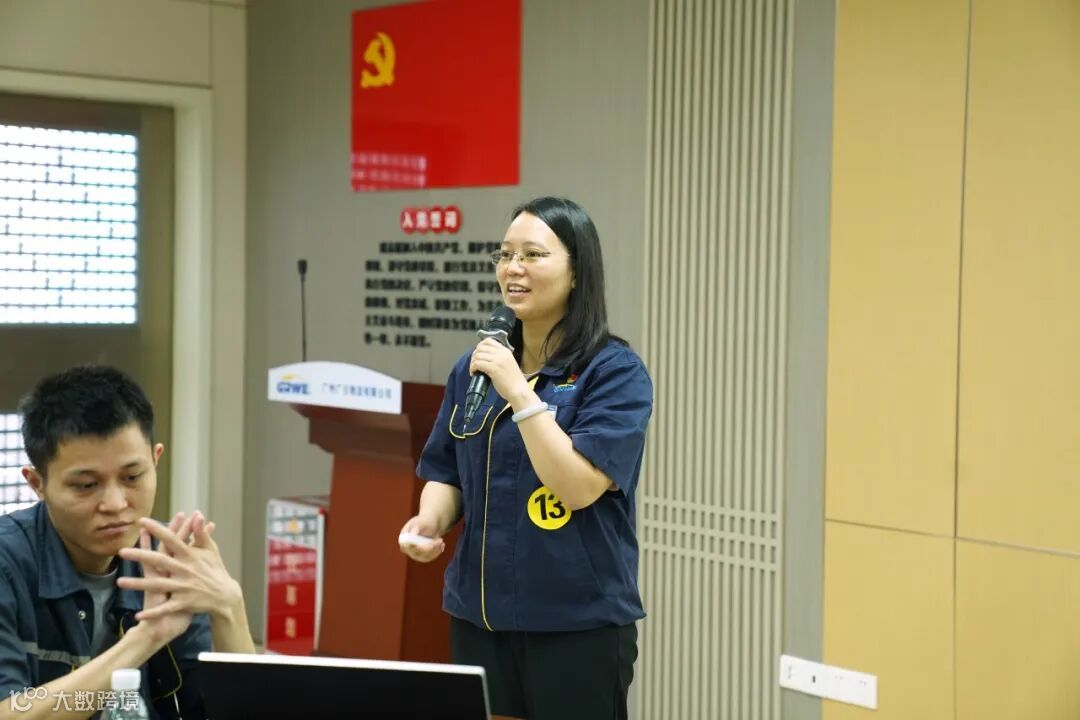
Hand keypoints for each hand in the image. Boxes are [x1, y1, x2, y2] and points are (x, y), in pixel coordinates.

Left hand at [118, 511, 242, 622]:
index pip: (172, 540)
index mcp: (190, 556)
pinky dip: (153, 613)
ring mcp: (184, 588)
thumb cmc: (215, 570)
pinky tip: (138, 616)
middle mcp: (185, 570)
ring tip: (120, 582)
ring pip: (158, 585)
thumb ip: (202, 534)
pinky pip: (166, 609)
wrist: (225, 596)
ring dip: (138, 585)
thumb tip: (198, 515)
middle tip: (122, 552)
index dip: (158, 529)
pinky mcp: (184, 603)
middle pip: (160, 562)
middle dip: (141, 556)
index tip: (142, 521)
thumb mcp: (210, 550)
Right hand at [398, 515, 445, 562]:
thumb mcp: (420, 522)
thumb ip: (415, 528)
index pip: (406, 546)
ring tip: (441, 541)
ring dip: (435, 550)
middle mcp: (407, 548)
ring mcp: (414, 553)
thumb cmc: (424, 521)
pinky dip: (436, 552)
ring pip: (424, 557)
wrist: (430, 524)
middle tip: (440, 540)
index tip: (423, 546)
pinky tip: (442, 545)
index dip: (414, 547)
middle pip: (417, 553)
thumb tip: (412, 535)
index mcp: (404, 538)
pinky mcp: (422, 556)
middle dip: (429, 548)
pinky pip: (429, 558)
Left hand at [470, 338, 527, 402]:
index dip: (480, 347)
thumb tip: (484, 357)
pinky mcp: (494, 369)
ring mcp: (498, 360)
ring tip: (474, 370)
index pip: (488, 341)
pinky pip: (477, 364)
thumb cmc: (513, 381)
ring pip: (477, 355)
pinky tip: (474, 373)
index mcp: (505, 351)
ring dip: (472, 362)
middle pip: (481, 347)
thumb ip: (499, 358)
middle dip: (474, 355)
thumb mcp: (508, 363)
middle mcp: (501, 353)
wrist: (519, 390)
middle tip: (474, 364)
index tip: (478, 355)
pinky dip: (473, 368)